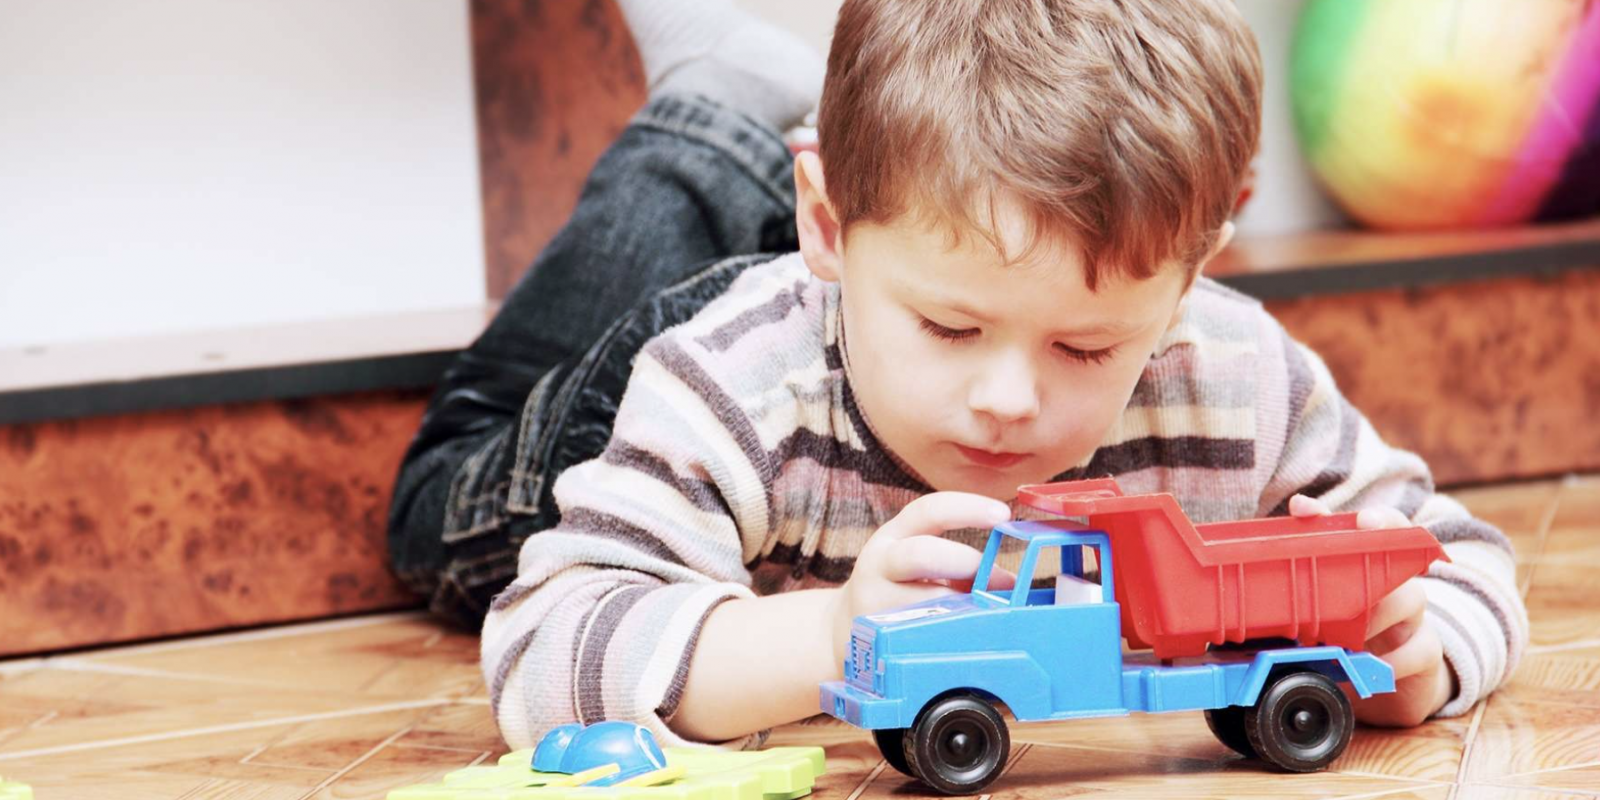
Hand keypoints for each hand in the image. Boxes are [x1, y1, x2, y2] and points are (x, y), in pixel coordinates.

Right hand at [827, 492, 1014, 671]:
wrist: (844, 629)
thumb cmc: (897, 591)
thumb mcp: (916, 563)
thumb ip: (958, 564)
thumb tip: (1007, 582)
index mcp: (894, 536)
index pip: (928, 510)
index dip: (967, 508)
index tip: (1003, 514)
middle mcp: (879, 563)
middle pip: (922, 554)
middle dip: (967, 563)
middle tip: (1001, 580)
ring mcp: (875, 602)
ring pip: (924, 602)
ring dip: (966, 608)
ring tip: (989, 618)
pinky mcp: (877, 637)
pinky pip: (920, 637)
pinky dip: (951, 637)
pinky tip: (967, 641)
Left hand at [1288, 495, 1454, 725]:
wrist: (1384, 676)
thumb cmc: (1349, 625)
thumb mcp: (1330, 593)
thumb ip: (1316, 548)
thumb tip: (1301, 504)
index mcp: (1377, 564)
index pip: (1392, 526)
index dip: (1382, 519)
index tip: (1365, 521)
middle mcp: (1401, 583)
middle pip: (1402, 562)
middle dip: (1375, 572)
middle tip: (1347, 590)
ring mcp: (1416, 617)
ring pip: (1413, 598)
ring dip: (1376, 616)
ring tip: (1346, 636)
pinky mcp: (1426, 652)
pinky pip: (1420, 649)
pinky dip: (1393, 660)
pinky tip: (1370, 666)